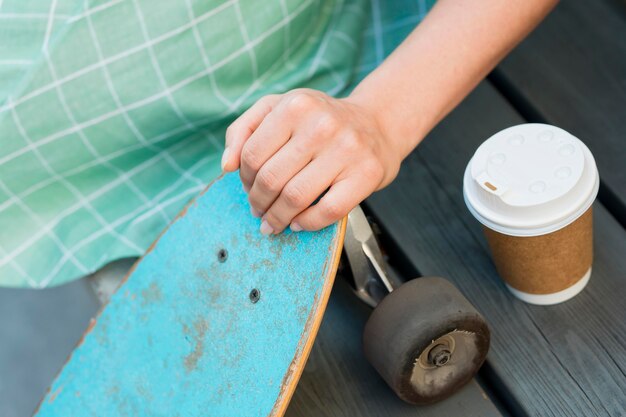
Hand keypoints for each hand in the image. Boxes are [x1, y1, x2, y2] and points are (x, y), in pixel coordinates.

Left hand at [221, 88, 401, 233]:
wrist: (377, 124)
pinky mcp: (366, 174)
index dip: (244, 180)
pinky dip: (307, 224)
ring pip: (296, 198)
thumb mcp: (279, 109)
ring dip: (277, 218)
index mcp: (295, 105)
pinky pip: (327, 211)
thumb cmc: (319, 120)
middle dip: (258, 202)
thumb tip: (227, 166)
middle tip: (258, 211)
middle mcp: (322, 124)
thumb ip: (244, 130)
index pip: (252, 155)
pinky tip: (299, 223)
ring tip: (273, 223)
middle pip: (271, 179)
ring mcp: (347, 150)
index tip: (248, 189)